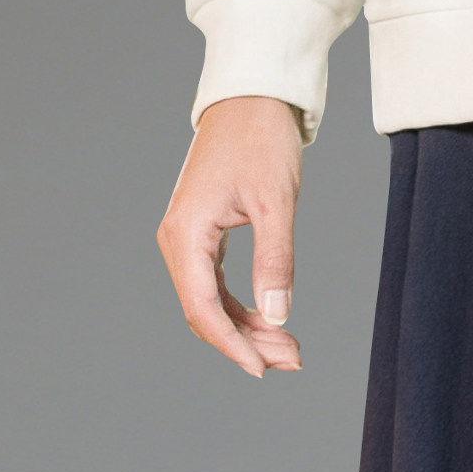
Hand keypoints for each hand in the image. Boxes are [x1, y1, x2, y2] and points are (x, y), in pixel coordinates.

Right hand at [157, 95, 304, 377]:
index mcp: (186, 233)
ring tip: (290, 350)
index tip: (264, 371)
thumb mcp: (276, 203)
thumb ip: (276, 261)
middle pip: (205, 314)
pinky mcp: (202, 238)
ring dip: (247, 332)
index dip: (233, 346)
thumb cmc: (262, 141)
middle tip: (294, 361)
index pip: (203, 309)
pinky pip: (217, 289)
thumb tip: (277, 317)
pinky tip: (272, 325)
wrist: (251, 100)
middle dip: (247, 344)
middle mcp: (178, 241)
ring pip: (211, 306)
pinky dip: (243, 311)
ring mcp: (187, 240)